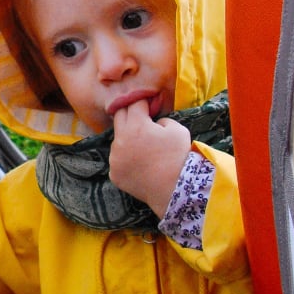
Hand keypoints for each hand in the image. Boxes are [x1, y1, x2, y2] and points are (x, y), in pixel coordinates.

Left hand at [109, 98, 190, 217]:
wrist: (176, 190)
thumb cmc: (179, 157)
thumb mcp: (177, 129)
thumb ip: (162, 119)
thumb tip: (153, 122)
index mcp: (136, 125)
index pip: (134, 104)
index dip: (143, 104)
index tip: (148, 106)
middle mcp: (120, 140)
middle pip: (119, 117)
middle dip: (130, 115)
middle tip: (142, 120)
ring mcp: (115, 158)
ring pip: (117, 140)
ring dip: (127, 139)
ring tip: (143, 148)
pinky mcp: (114, 173)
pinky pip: (117, 160)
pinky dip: (126, 159)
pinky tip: (139, 164)